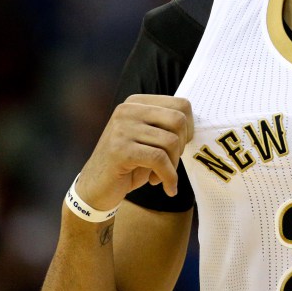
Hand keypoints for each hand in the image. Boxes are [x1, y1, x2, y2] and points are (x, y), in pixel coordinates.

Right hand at [75, 94, 193, 211]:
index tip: (181, 146)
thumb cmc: (129, 164)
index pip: (181, 105)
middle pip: (178, 120)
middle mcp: (127, 110)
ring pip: (170, 142)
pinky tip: (166, 187)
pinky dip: (169, 177)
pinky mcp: (120, 150)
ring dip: (173, 165)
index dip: (189, 128)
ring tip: (163, 176)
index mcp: (136, 102)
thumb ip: (166, 126)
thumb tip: (195, 125)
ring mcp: (122, 128)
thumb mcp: (148, 138)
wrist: (96, 188)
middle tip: (172, 163)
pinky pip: (159, 160)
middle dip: (182, 146)